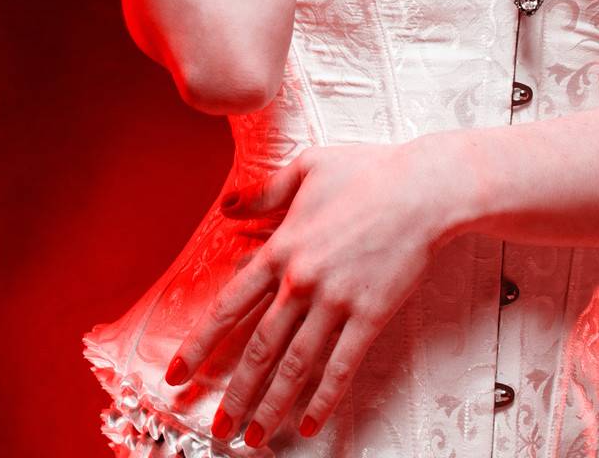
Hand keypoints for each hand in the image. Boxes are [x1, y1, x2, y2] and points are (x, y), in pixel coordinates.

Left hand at [163, 140, 448, 447]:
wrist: (422, 189)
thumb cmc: (368, 172)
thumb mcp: (307, 168)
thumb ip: (263, 191)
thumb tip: (226, 206)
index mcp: (281, 247)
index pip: (229, 307)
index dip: (199, 344)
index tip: (177, 373)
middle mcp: (301, 281)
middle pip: (258, 348)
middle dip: (234, 392)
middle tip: (218, 425)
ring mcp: (336, 301)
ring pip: (295, 364)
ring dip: (271, 405)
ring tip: (253, 437)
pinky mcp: (369, 315)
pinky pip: (341, 366)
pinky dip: (324, 398)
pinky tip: (310, 423)